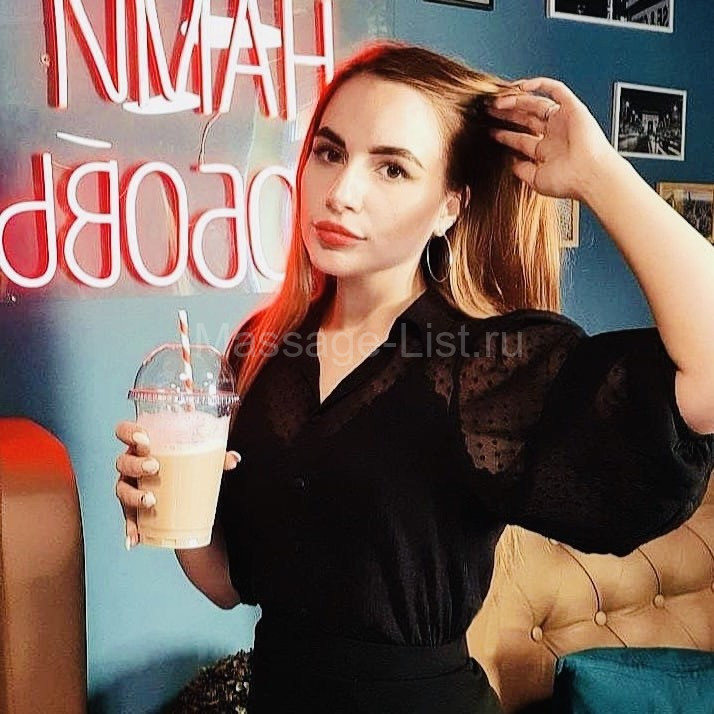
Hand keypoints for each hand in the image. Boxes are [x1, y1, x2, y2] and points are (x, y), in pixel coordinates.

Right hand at [114, 421, 240, 549]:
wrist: (184, 492)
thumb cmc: (185, 466)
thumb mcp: (200, 459)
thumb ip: (216, 457)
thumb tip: (234, 459)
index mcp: (143, 445)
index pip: (124, 432)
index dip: (129, 432)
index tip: (145, 439)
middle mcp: (132, 464)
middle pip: (123, 461)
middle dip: (135, 464)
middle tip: (154, 467)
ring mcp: (130, 486)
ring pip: (121, 489)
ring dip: (133, 496)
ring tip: (150, 501)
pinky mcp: (132, 508)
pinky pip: (128, 519)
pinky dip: (131, 529)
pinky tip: (135, 540)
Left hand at [485, 77, 616, 200]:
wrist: (589, 175)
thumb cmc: (569, 182)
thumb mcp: (536, 180)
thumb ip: (521, 170)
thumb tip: (511, 163)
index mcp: (547, 151)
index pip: (521, 139)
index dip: (504, 134)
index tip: (490, 131)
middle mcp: (555, 134)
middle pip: (526, 119)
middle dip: (507, 114)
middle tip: (489, 111)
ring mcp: (563, 120)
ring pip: (536, 103)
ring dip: (516, 100)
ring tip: (498, 102)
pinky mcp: (572, 108)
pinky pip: (555, 89)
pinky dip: (539, 84)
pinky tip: (520, 87)